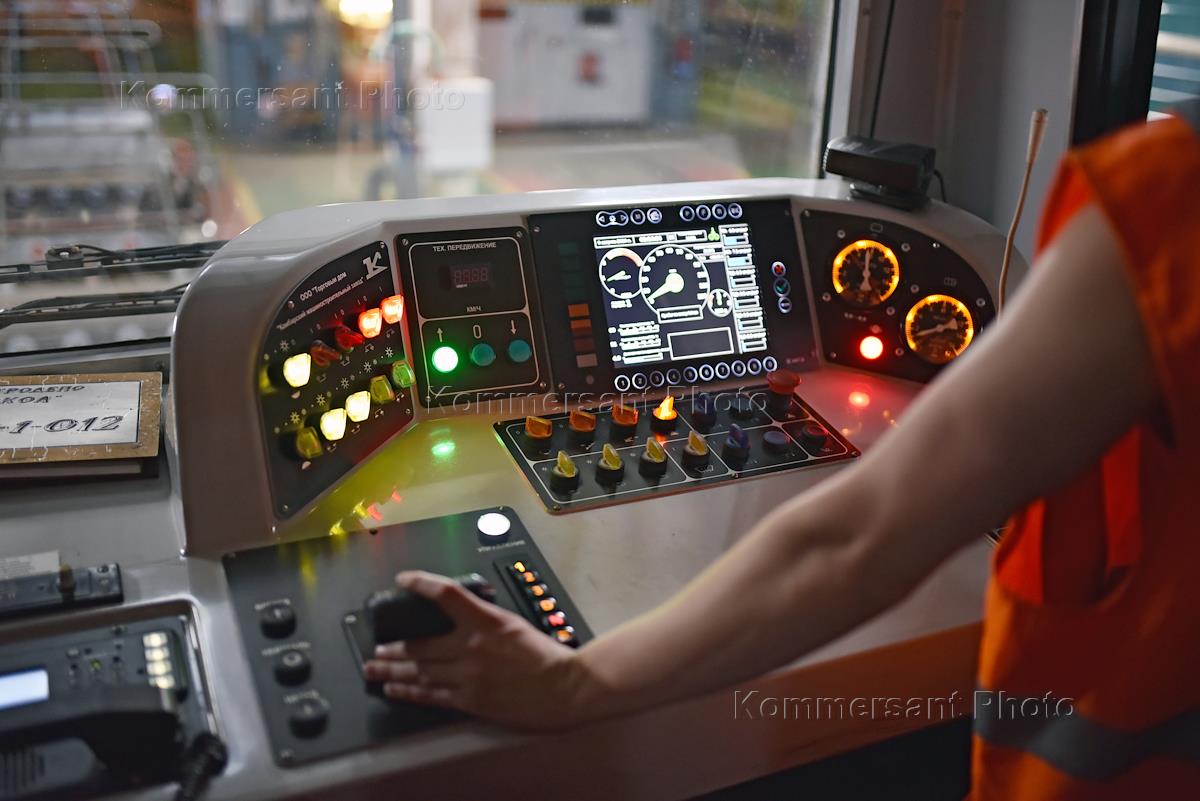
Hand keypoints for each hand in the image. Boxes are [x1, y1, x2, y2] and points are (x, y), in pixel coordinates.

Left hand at [362, 571, 590, 730]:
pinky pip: (431, 696)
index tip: (404, 581)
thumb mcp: (515, 624)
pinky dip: (409, 691)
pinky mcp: (470, 701)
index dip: (421, 584)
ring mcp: (468, 676)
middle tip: (377, 646)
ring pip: (419, 671)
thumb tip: (464, 616)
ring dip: (392, 669)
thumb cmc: (546, 657)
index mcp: (486, 621)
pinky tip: (394, 688)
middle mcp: (472, 647)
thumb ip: (486, 620)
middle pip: (420, 643)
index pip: (446, 595)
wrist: (564, 689)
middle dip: (393, 645)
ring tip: (374, 668)